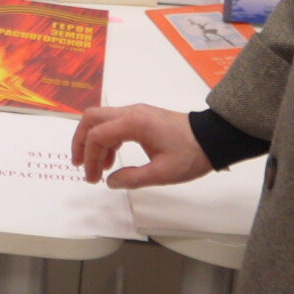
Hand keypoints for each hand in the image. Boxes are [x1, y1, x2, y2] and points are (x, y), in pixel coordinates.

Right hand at [72, 104, 212, 189]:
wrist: (212, 138)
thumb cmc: (190, 155)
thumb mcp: (162, 173)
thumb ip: (132, 178)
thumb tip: (109, 181)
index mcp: (134, 123)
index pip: (97, 135)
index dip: (88, 157)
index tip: (92, 178)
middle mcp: (130, 112)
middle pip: (92, 118)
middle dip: (81, 142)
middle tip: (80, 165)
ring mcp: (136, 112)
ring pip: (101, 119)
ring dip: (94, 141)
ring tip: (99, 168)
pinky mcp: (142, 117)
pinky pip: (114, 123)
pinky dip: (107, 139)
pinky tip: (113, 158)